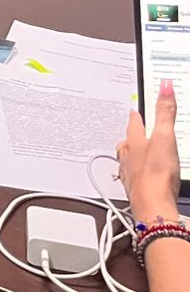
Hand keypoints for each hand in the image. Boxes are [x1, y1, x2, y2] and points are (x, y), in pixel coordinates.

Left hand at [119, 79, 180, 218]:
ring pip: (127, 160)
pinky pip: (133, 178)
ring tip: (134, 154)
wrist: (152, 205)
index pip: (134, 124)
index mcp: (135, 141)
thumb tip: (164, 86)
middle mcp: (128, 157)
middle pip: (127, 142)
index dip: (136, 116)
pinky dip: (136, 175)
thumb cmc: (156, 172)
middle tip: (132, 132)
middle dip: (130, 136)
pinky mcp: (136, 191)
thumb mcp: (166, 137)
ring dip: (130, 156)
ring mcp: (130, 174)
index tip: (134, 111)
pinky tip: (140, 179)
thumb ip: (165, 112)